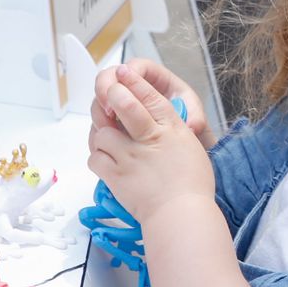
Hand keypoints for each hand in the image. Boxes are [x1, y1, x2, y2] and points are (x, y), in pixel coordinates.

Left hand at [88, 66, 215, 222]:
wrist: (180, 215)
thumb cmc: (192, 185)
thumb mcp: (190, 147)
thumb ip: (173, 130)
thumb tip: (159, 120)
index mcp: (171, 129)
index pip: (150, 97)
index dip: (134, 81)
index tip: (123, 71)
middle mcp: (148, 139)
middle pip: (123, 106)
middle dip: (111, 95)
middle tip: (107, 96)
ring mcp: (128, 157)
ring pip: (102, 132)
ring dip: (101, 132)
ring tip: (107, 134)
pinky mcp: (115, 176)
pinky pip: (95, 157)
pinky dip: (97, 155)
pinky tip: (105, 156)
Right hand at [91, 58, 215, 147]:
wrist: (181, 145)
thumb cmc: (187, 123)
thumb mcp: (195, 117)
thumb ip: (195, 117)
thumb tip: (192, 123)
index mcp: (155, 79)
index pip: (134, 66)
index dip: (125, 74)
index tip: (122, 90)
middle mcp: (135, 87)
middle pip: (110, 76)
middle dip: (105, 90)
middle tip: (108, 110)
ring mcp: (122, 103)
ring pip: (101, 96)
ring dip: (99, 109)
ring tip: (107, 126)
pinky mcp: (115, 119)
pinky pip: (99, 116)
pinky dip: (99, 124)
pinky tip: (104, 135)